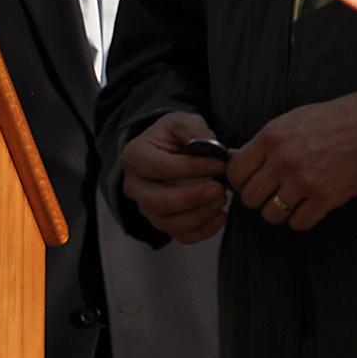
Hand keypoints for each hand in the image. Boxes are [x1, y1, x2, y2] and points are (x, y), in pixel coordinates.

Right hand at [119, 111, 232, 242]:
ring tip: (221, 198)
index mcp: (135, 157)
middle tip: (220, 188)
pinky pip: (180, 236)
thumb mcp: (182, 121)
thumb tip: (210, 145)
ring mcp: (146, 208)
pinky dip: (203, 231)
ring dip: (199, 215)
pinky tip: (220, 216)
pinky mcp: (161, 222)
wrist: (165, 150)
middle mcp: (134, 186)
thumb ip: (195, 129)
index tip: (220, 164)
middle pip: (159, 203)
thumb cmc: (173, 135)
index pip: (162, 168)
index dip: (193, 168)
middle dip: (193, 198)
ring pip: (168, 224)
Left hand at [227, 89, 356, 230]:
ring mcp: (304, 181)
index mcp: (271, 137)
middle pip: (250, 199)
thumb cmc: (329, 120)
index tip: (254, 180)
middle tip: (274, 191)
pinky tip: (310, 204)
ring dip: (280, 211)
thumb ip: (260, 144)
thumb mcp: (289, 121)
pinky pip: (298, 223)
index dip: (242, 180)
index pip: (235, 173)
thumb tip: (229, 158)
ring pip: (271, 215)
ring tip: (293, 198)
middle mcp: (283, 160)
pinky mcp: (325, 198)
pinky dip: (302, 217)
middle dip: (260, 198)